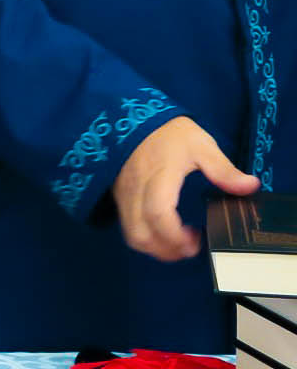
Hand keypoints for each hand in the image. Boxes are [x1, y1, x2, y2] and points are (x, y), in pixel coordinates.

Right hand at [112, 116, 254, 262]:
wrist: (132, 119)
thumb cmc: (168, 133)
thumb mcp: (201, 145)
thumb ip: (223, 169)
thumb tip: (250, 187)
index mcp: (158, 177)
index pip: (158, 213)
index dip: (175, 236)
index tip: (196, 240)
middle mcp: (135, 190)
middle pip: (140, 233)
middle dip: (166, 250)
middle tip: (190, 247)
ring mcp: (124, 196)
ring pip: (131, 234)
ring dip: (155, 247)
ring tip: (178, 243)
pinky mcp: (119, 198)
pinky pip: (128, 226)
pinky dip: (146, 237)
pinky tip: (164, 230)